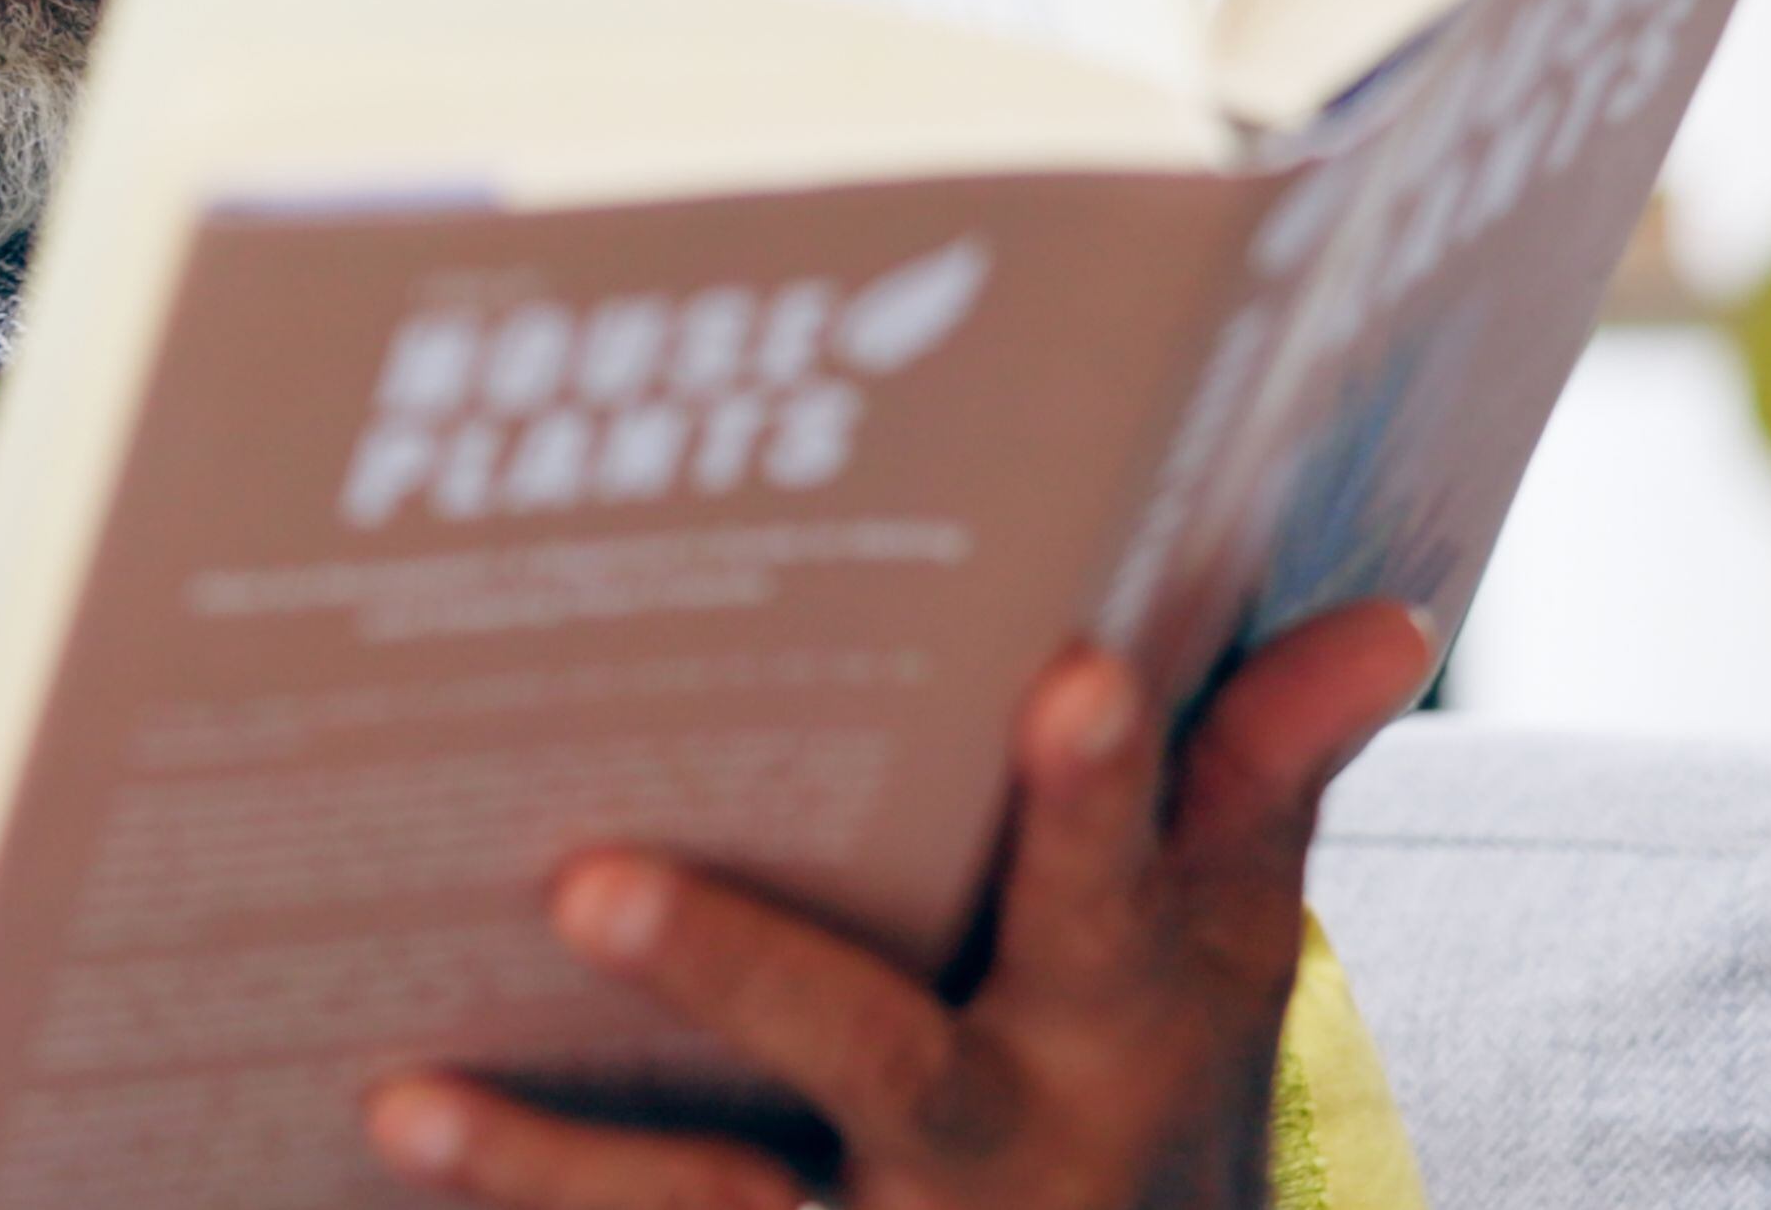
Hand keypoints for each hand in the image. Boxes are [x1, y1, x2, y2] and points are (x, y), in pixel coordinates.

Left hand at [363, 603, 1436, 1209]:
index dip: (1105, 786)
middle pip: (880, 1063)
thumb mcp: (1228, 949)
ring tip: (405, 1099)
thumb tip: (1384, 617)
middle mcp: (1008, 1147)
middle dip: (740, 974)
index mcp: (1122, 1020)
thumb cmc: (1153, 1078)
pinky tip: (386, 1165)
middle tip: (580, 876)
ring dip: (560, 1173)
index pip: (1119, 885)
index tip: (1068, 662)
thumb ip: (1261, 774)